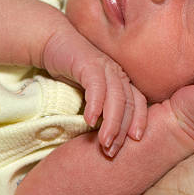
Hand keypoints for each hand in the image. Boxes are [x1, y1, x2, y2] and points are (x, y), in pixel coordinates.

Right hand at [42, 26, 146, 156]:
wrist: (54, 42)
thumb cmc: (71, 71)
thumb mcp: (89, 91)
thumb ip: (100, 107)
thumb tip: (106, 136)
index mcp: (122, 81)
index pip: (138, 103)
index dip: (140, 121)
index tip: (136, 142)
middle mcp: (118, 73)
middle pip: (129, 103)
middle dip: (123, 129)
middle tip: (114, 151)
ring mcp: (105, 67)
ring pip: (116, 97)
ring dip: (111, 122)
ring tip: (104, 142)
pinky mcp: (89, 63)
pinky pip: (96, 86)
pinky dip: (95, 104)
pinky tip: (90, 120)